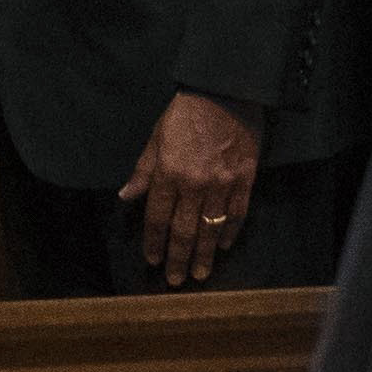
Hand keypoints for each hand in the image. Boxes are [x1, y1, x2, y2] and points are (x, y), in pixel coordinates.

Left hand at [123, 92, 264, 282]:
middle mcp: (195, 184)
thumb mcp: (156, 138)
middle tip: (176, 280)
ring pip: (212, 227)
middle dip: (178, 258)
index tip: (152, 260)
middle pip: (185, 230)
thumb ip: (144, 171)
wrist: (224, 90)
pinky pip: (238, 212)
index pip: (158, 217)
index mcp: (169, 173)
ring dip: (205, 254)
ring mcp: (223, 183)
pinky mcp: (246, 178)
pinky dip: (231, 230)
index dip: (154, 242)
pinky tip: (225, 245)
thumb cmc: (185, 112)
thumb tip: (126, 196)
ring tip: (201, 273)